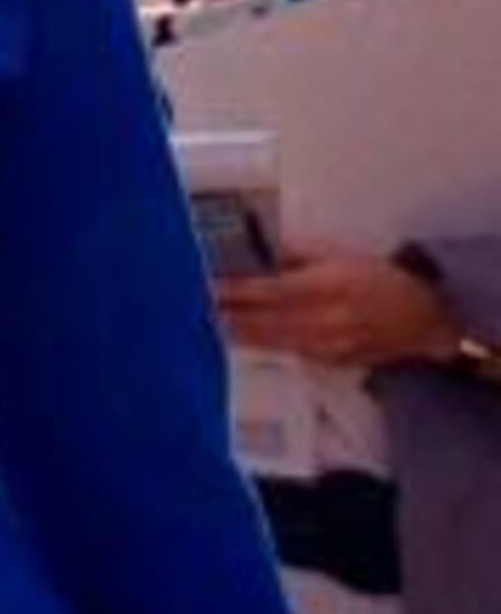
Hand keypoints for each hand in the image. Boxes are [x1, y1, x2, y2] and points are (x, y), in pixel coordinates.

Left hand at [217, 246, 462, 371]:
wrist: (423, 320)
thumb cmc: (379, 279)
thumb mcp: (341, 255)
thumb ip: (298, 254)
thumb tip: (258, 251)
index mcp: (327, 286)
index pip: (269, 291)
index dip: (234, 291)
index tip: (205, 286)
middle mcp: (325, 319)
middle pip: (263, 321)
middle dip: (225, 315)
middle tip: (190, 308)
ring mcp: (327, 345)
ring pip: (270, 341)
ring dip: (235, 333)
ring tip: (203, 323)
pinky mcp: (330, 362)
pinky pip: (287, 352)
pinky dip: (259, 345)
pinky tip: (237, 337)